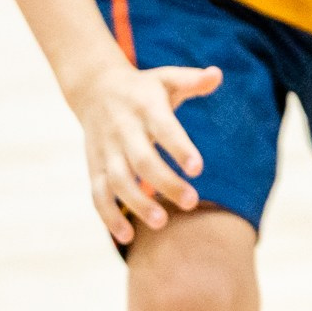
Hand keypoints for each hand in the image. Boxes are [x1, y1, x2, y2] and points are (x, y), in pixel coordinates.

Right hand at [69, 60, 219, 242]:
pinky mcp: (94, 166)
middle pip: (142, 160)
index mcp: (145, 107)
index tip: (198, 169)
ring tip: (162, 223)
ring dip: (137, 203)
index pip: (164, 129)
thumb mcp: (167, 78)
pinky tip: (126, 236)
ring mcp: (106, 150)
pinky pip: (97, 194)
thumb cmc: (144, 87)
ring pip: (117, 181)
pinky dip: (108, 215)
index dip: (179, 148)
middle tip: (191, 202)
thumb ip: (193, 80)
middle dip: (165, 183)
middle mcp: (123, 130)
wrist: (94, 88)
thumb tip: (217, 74)